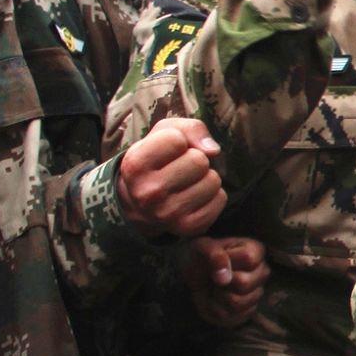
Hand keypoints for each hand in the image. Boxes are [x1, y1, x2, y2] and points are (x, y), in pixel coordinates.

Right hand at [119, 116, 224, 235]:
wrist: (142, 203)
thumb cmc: (158, 160)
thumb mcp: (164, 133)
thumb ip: (190, 128)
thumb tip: (213, 151)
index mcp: (135, 166)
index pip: (176, 140)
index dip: (178, 140)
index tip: (167, 151)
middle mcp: (147, 193)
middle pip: (198, 161)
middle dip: (195, 159)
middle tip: (180, 169)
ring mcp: (167, 215)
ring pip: (213, 181)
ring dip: (205, 178)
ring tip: (187, 183)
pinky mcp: (188, 227)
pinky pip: (220, 199)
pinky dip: (213, 195)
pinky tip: (194, 197)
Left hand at [185, 236, 267, 326]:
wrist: (195, 275)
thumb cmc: (200, 257)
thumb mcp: (201, 248)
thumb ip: (214, 255)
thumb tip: (225, 278)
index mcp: (256, 250)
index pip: (249, 259)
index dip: (228, 262)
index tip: (216, 261)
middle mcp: (262, 272)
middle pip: (244, 284)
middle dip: (221, 283)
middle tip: (213, 278)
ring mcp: (257, 293)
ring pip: (237, 302)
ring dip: (216, 297)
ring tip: (213, 288)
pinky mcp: (249, 311)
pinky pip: (231, 317)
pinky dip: (216, 310)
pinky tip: (215, 299)